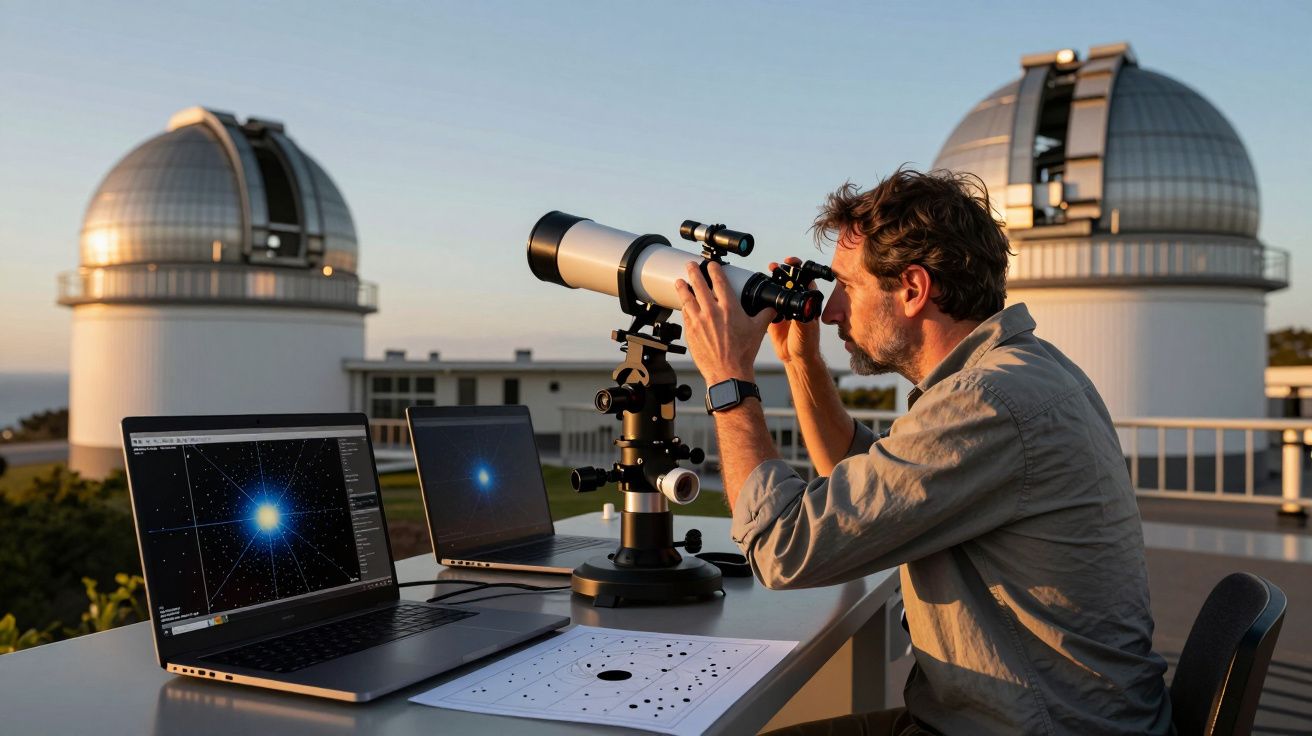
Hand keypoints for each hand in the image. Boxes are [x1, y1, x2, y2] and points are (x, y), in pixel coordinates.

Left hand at [674, 261, 775, 385]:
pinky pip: (685, 315)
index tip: (711, 264)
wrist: (728, 372)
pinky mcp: (691, 332)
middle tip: (690, 265)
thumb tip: (772, 307)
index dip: (714, 269)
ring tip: (680, 281)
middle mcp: (712, 311)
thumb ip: (764, 314)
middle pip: (698, 285)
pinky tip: (683, 305)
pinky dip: (684, 307)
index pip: (719, 281)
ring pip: (687, 298)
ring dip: (683, 287)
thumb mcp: (757, 330)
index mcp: (729, 307)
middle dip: (693, 272)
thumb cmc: (743, 353)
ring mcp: (699, 321)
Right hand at [766, 257, 822, 366]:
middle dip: (783, 270)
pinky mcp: (772, 315)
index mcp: (807, 301)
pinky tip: (758, 290)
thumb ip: (802, 316)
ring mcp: (783, 308)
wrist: (795, 358)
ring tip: (768, 272)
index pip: (804, 278)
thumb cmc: (807, 344)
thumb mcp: (805, 328)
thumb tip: (802, 303)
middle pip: (789, 280)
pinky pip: (766, 302)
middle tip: (776, 267)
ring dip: (772, 279)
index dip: (798, 267)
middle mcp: (796, 302)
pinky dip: (762, 295)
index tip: (791, 263)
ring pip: (777, 288)